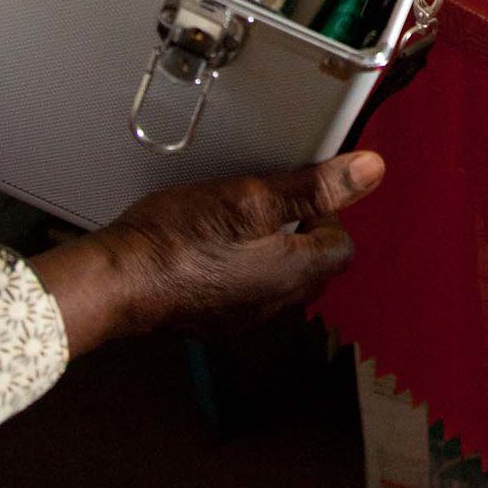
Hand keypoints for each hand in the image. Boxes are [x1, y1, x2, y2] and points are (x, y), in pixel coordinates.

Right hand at [29, 150, 384, 356]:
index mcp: (294, 273)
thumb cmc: (177, 239)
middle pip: (313, 265)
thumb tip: (370, 171)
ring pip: (278, 277)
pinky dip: (239, 265)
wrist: (117, 281)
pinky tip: (210, 243)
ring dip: (271, 248)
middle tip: (274, 201)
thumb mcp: (252, 197)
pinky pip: (243, 288)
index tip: (306, 191)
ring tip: (240, 217)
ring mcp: (241, 314)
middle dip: (303, 231)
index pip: (342, 246)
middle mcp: (274, 301)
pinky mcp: (211, 317)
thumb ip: (314, 187)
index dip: (330, 212)